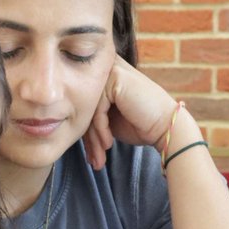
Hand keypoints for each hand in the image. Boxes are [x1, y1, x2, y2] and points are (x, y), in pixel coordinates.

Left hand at [82, 55, 178, 169]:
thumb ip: (89, 116)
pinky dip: (100, 129)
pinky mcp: (115, 78)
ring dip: (93, 138)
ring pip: (88, 109)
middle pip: (83, 106)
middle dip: (88, 137)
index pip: (83, 104)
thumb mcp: (108, 120)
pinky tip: (108, 142)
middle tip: (94, 161)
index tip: (91, 155)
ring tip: (99, 157)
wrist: (166, 127)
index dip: (86, 132)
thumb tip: (63, 127)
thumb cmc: (139, 124)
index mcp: (102, 75)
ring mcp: (110, 69)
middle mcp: (105, 67)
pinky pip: (96, 108)